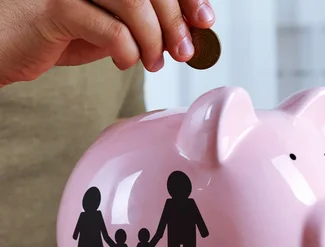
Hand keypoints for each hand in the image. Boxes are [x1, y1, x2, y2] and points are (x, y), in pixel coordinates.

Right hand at [0, 0, 214, 86]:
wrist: (8, 46)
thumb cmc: (59, 33)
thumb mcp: (111, 23)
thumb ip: (144, 22)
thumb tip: (188, 31)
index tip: (204, 20)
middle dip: (176, 22)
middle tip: (184, 51)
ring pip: (134, 2)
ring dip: (154, 39)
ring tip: (154, 62)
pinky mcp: (55, 8)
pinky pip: (110, 28)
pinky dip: (128, 50)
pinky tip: (125, 61)